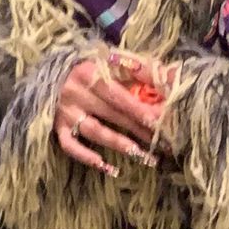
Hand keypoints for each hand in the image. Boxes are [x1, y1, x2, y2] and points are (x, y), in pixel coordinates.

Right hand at [54, 55, 163, 173]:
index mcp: (90, 72)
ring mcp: (65, 112)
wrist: (55, 72)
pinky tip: (108, 166)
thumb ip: (140, 69)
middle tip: (159, 142)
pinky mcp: (57, 127)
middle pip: (111, 114)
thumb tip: (174, 74)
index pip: (118, 94)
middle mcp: (75, 92)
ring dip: (119, 144)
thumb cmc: (92, 68)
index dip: (138, 109)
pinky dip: (87, 157)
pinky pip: (70, 146)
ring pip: (95, 131)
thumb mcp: (112, 61)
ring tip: (141, 155)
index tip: (157, 122)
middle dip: (137, 128)